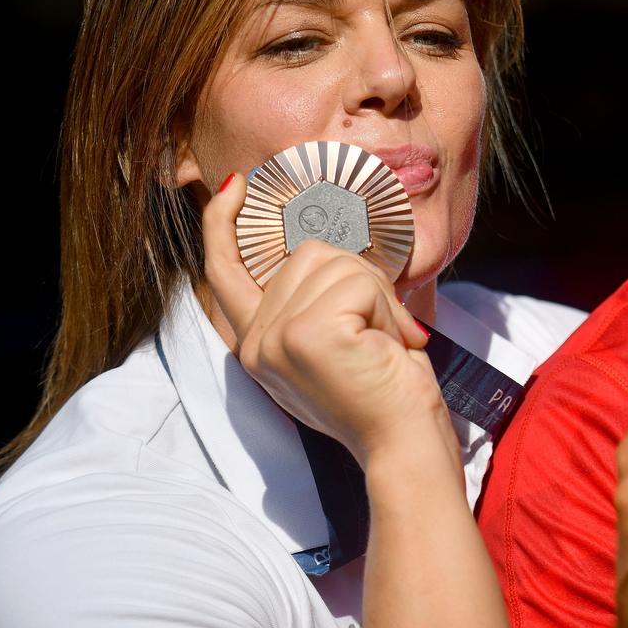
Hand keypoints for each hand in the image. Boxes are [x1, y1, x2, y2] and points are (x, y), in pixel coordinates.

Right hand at [201, 172, 448, 469]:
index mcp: (256, 344)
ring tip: (386, 342)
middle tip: (383, 331)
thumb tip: (321, 243)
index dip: (222, 223)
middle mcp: (254, 342)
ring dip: (379, 294)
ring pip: (335, 260)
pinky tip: (390, 345)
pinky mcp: (307, 334)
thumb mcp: (338, 339)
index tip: (236, 186)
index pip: (224, 271)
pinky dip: (388, 306)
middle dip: (360, 278)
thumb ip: (314, 298)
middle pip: (307, 253)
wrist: (405, 442)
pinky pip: (358, 281)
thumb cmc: (385, 390)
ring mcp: (275, 338)